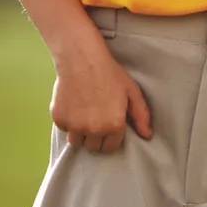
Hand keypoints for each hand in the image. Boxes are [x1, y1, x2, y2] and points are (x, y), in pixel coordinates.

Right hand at [50, 35, 152, 151]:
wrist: (82, 60)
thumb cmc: (109, 74)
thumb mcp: (132, 91)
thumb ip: (141, 115)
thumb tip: (147, 135)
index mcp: (113, 126)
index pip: (110, 147)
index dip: (110, 137)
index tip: (108, 125)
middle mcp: (93, 130)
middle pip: (93, 146)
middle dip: (95, 136)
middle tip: (96, 118)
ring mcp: (74, 126)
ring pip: (77, 142)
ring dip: (80, 133)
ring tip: (84, 116)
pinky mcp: (59, 119)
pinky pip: (64, 129)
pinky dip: (67, 122)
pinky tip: (73, 106)